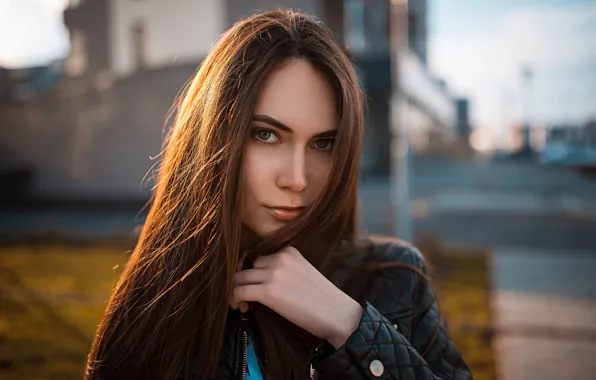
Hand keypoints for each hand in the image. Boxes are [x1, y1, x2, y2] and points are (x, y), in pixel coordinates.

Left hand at [229, 246, 363, 348]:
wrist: (335, 313)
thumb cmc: (321, 298)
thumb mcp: (302, 271)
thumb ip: (283, 268)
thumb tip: (260, 279)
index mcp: (288, 251)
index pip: (258, 256)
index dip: (251, 271)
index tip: (251, 283)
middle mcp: (279, 258)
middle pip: (247, 266)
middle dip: (242, 281)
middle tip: (244, 297)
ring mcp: (273, 274)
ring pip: (239, 278)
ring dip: (236, 291)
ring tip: (241, 305)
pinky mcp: (268, 292)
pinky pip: (240, 291)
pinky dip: (236, 300)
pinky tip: (242, 308)